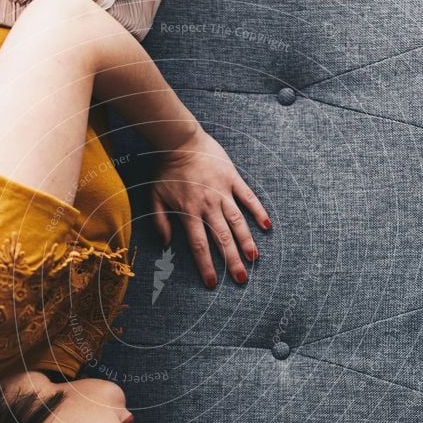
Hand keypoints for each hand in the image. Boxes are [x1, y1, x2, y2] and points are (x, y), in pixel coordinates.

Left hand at [150, 125, 271, 287]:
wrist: (179, 140)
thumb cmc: (166, 169)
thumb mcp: (155, 197)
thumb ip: (160, 222)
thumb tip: (165, 244)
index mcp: (189, 212)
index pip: (199, 246)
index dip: (206, 266)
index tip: (213, 283)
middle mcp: (208, 205)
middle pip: (222, 238)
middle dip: (231, 261)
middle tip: (241, 279)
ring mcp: (222, 192)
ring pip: (237, 221)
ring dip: (246, 241)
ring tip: (253, 258)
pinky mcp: (233, 179)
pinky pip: (248, 197)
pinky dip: (258, 211)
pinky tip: (266, 226)